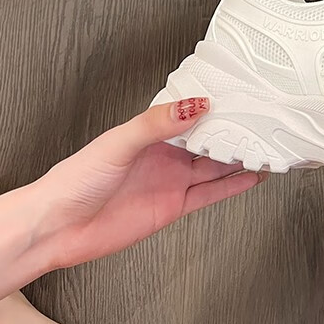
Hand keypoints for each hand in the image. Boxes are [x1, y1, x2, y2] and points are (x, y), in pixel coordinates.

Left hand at [32, 98, 263, 269]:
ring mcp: (171, 180)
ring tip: (266, 148)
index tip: (239, 96)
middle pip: (210, 139)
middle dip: (235, 130)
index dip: (215, 105)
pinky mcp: (174, 206)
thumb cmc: (75, 179)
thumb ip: (156, 124)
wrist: (58, 227)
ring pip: (216, 166)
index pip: (191, 113)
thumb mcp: (118, 142)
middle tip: (262, 121)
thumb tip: (192, 106)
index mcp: (152, 132)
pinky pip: (211, 194)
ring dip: (240, 158)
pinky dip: (233, 186)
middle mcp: (165, 155)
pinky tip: (250, 178)